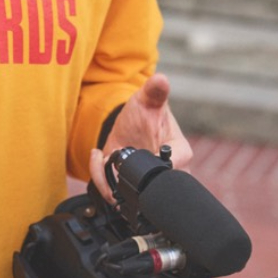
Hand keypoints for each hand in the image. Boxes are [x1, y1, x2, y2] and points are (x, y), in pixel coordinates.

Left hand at [88, 72, 192, 199]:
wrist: (128, 123)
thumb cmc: (145, 112)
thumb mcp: (148, 100)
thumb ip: (154, 92)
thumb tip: (161, 80)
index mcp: (179, 151)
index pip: (176, 165)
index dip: (158, 164)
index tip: (142, 152)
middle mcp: (168, 172)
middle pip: (155, 191)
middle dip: (130, 179)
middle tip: (115, 161)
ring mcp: (148, 182)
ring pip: (132, 197)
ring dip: (110, 182)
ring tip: (102, 158)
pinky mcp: (129, 186)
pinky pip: (115, 193)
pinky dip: (100, 178)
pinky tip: (98, 156)